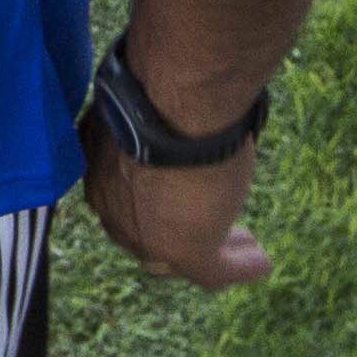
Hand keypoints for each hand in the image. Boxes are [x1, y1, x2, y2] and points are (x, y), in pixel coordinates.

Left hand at [78, 108, 271, 287]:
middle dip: (173, 229)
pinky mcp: (187, 252)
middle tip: (208, 224)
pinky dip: (239, 266)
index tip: (174, 191)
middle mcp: (112, 210)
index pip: (121, 196)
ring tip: (244, 244)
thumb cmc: (155, 87)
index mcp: (96, 171)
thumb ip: (145, 118)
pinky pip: (215, 269)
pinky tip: (260, 262)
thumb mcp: (139, 104)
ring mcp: (146, 238)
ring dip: (213, 249)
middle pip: (145, 232)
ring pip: (180, 255)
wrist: (172, 102)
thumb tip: (162, 106)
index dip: (148, 198)